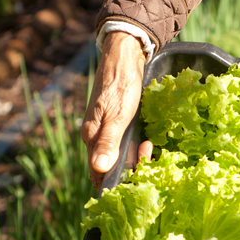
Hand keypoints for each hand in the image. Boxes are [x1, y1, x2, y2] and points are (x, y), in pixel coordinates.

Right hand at [81, 31, 152, 190]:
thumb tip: (99, 168)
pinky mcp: (113, 124)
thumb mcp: (118, 116)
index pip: (98, 174)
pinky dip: (135, 149)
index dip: (117, 182)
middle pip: (108, 168)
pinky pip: (122, 146)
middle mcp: (94, 137)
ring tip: (148, 147)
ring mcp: (103, 131)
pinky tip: (146, 142)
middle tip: (147, 155)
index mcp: (91, 138)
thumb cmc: (121, 85)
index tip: (137, 179)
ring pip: (117, 158)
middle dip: (130, 169)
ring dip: (134, 158)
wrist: (123, 57)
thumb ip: (108, 142)